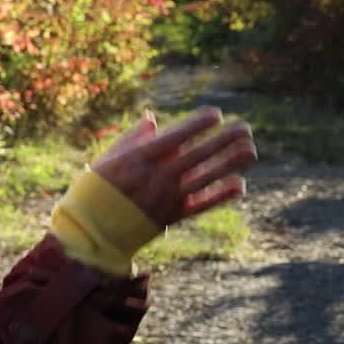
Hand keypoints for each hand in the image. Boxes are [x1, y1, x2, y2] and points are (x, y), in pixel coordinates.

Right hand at [92, 107, 257, 227]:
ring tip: (251, 151)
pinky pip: (202, 204)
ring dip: (230, 163)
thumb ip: (133, 138)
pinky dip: (221, 195)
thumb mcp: (109, 157)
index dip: (197, 124)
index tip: (216, 114)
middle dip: (223, 140)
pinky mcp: (173, 216)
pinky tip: (239, 184)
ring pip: (206, 177)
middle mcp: (158, 176)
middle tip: (245, 128)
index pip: (176, 136)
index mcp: (141, 158)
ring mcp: (168, 197)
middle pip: (198, 155)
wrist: (93, 228)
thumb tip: (152, 118)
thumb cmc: (97, 188)